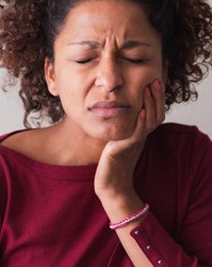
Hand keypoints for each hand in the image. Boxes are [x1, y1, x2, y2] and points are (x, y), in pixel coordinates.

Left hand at [94, 79, 164, 201]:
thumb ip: (126, 128)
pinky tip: (139, 111)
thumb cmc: (113, 163)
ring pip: (148, 122)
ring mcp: (134, 144)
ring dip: (149, 105)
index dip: (157, 99)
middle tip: (155, 81)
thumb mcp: (121, 141)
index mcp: (141, 135)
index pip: (154, 114)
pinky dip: (140, 122)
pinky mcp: (124, 150)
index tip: (155, 82)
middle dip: (156, 97)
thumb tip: (124, 113)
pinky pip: (136, 134)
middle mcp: (141, 138)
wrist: (110, 185)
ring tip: (147, 89)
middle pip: (155, 116)